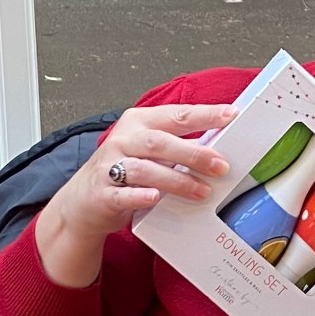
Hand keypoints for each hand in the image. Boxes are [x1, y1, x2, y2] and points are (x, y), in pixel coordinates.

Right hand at [53, 103, 236, 242]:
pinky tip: (156, 198)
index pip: (176, 115)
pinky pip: (123, 194)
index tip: (230, 115)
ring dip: (177, 180)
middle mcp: (123, 140)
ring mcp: (110, 166)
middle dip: (194, 154)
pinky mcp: (103, 194)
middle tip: (221, 166)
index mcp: (139, 123)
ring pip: (145, 169)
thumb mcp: (149, 150)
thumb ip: (176, 145)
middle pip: (160, 142)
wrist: (84, 200)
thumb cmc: (124, 171)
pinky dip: (141, 196)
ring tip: (202, 191)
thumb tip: (219, 149)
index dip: (204, 115)